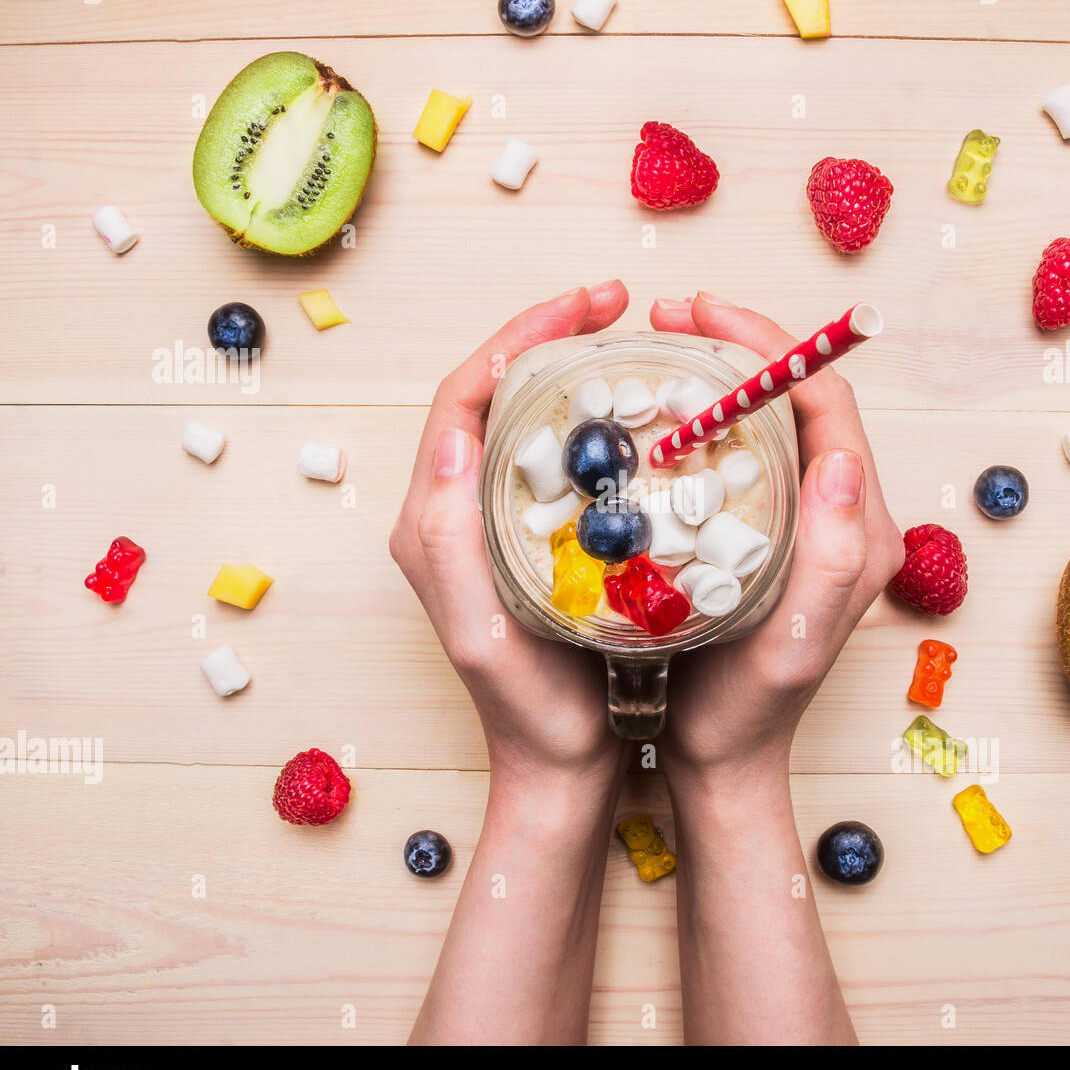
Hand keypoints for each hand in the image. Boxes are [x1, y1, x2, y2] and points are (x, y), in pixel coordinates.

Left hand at [390, 281, 629, 778]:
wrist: (557, 765)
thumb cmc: (526, 710)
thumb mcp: (483, 633)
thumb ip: (451, 542)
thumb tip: (454, 437)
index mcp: (434, 520)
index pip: (464, 397)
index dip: (518, 339)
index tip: (583, 309)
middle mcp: (455, 510)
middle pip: (493, 392)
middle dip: (547, 336)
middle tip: (614, 304)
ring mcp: (495, 522)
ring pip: (524, 416)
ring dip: (568, 366)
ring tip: (627, 338)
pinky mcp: (532, 539)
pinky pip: (555, 454)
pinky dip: (591, 416)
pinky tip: (636, 410)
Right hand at [648, 292, 903, 776]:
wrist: (725, 756)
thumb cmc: (751, 709)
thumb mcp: (791, 644)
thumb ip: (831, 559)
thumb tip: (842, 459)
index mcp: (859, 526)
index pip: (828, 403)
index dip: (770, 346)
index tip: (702, 315)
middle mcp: (841, 513)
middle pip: (802, 398)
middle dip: (741, 343)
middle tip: (670, 317)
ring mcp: (806, 522)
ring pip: (773, 418)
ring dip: (723, 371)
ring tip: (662, 347)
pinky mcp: (772, 534)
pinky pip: (749, 452)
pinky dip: (708, 416)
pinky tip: (660, 411)